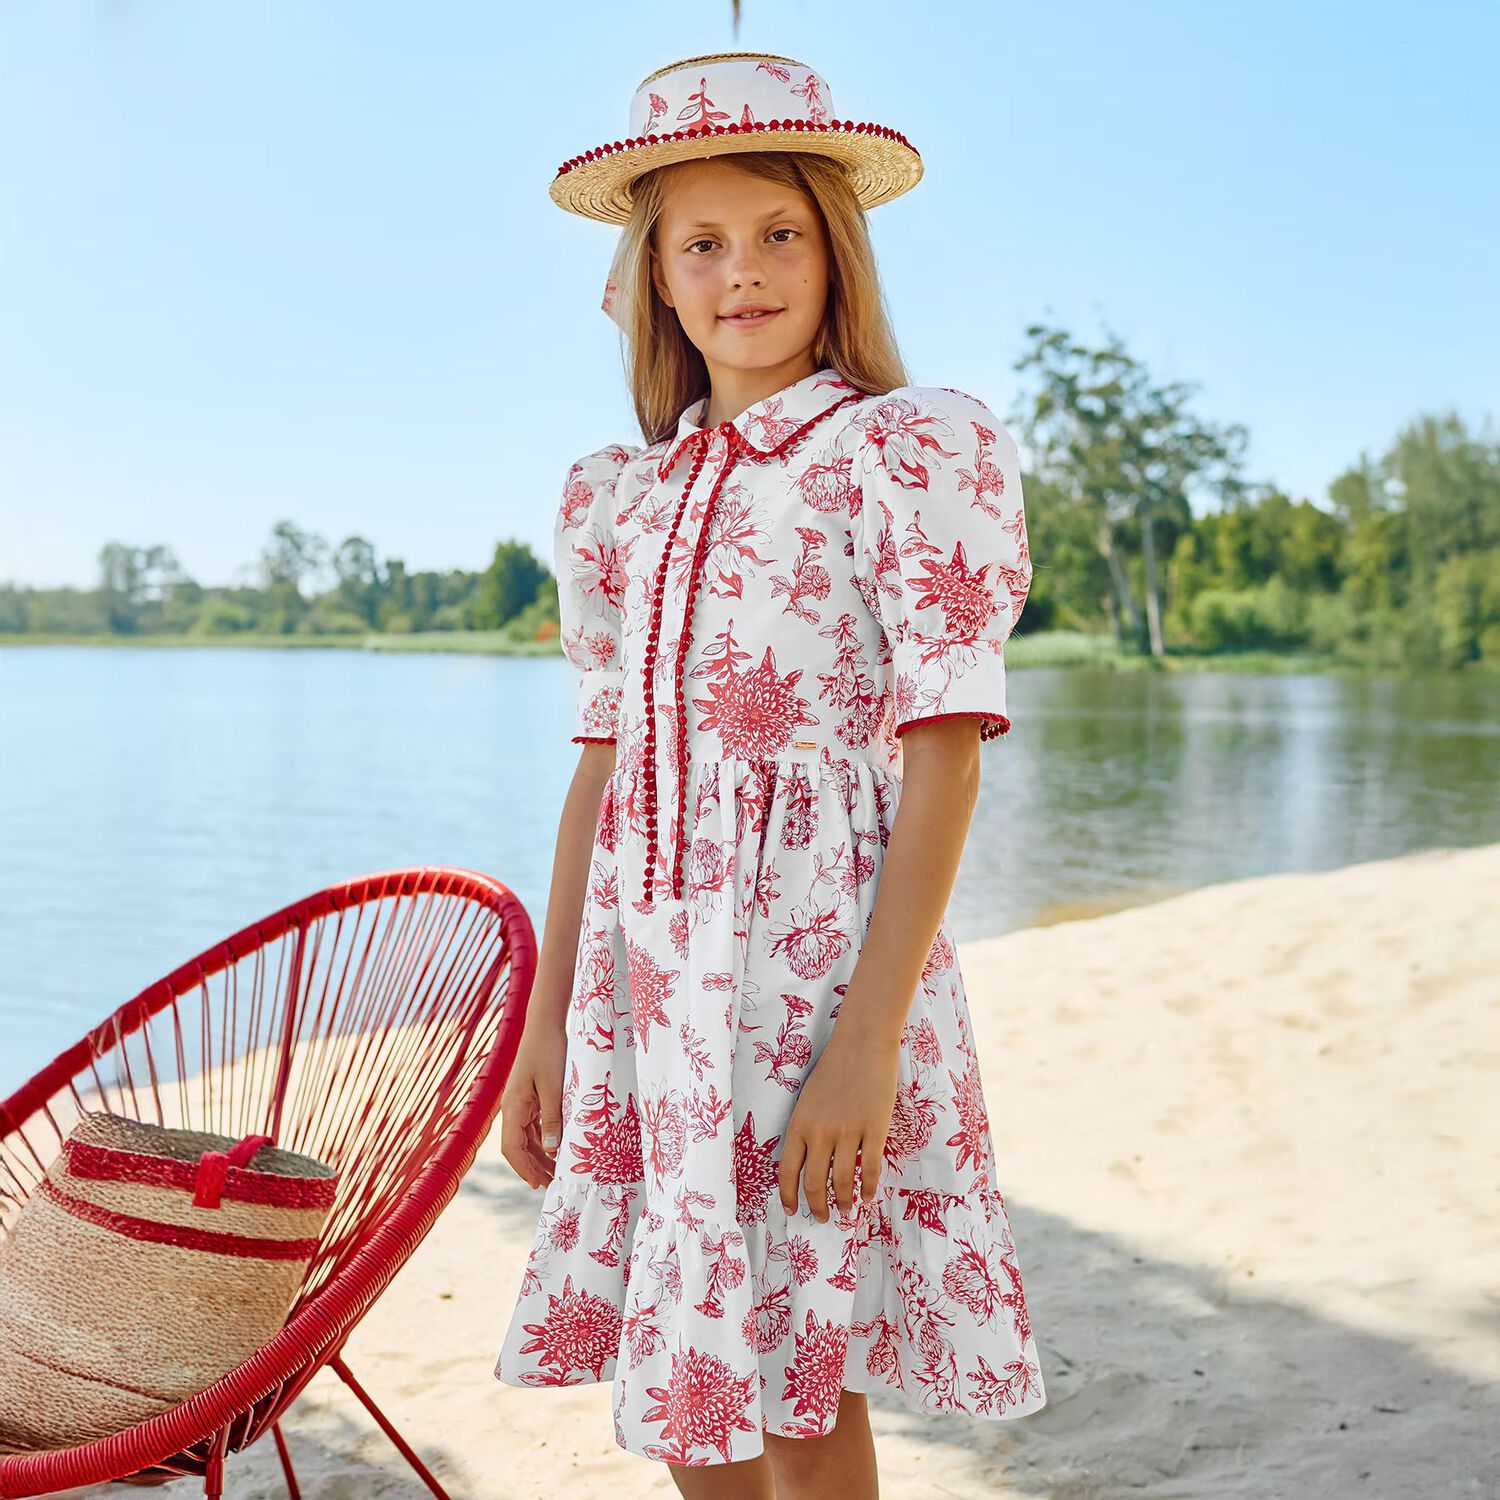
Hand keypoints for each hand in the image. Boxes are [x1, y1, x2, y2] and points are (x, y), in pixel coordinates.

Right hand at [499, 1018, 567, 1189]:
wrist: (545, 1024)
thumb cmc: (549, 1051)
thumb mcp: (554, 1087)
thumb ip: (553, 1119)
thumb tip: (552, 1151)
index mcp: (512, 1107)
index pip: (512, 1148)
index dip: (524, 1169)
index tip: (538, 1185)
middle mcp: (512, 1107)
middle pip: (518, 1146)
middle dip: (533, 1167)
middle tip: (551, 1185)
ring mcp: (520, 1102)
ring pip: (527, 1137)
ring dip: (539, 1155)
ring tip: (556, 1172)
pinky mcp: (530, 1096)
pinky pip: (534, 1125)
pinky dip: (543, 1139)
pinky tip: (556, 1148)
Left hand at [778, 1027, 899, 1222]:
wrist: (862, 1043)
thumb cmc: (834, 1067)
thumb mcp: (809, 1099)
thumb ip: (808, 1129)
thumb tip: (811, 1161)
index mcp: (800, 1124)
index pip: (788, 1171)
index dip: (788, 1196)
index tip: (792, 1211)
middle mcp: (821, 1132)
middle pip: (814, 1183)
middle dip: (817, 1207)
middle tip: (822, 1218)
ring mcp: (849, 1132)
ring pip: (842, 1182)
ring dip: (843, 1202)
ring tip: (846, 1211)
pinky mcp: (874, 1129)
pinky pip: (870, 1169)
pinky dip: (869, 1188)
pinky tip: (868, 1196)